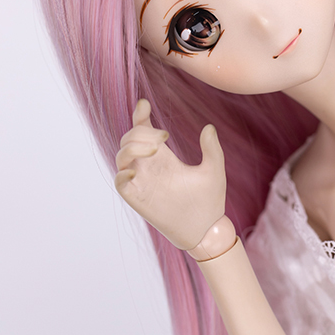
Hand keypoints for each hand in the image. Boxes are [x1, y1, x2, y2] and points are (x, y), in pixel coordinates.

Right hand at [114, 100, 227, 249]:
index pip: (143, 130)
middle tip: (162, 137)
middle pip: (129, 139)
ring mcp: (141, 181)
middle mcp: (149, 166)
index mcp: (163, 157)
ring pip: (121, 156)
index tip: (144, 105)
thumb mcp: (213, 171)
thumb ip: (212, 149)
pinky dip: (122, 173)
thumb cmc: (210, 200)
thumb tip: (208, 127)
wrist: (206, 229)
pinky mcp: (137, 198)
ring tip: (154, 149)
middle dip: (140, 132)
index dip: (139, 116)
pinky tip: (136, 171)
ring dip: (132, 147)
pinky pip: (120, 182)